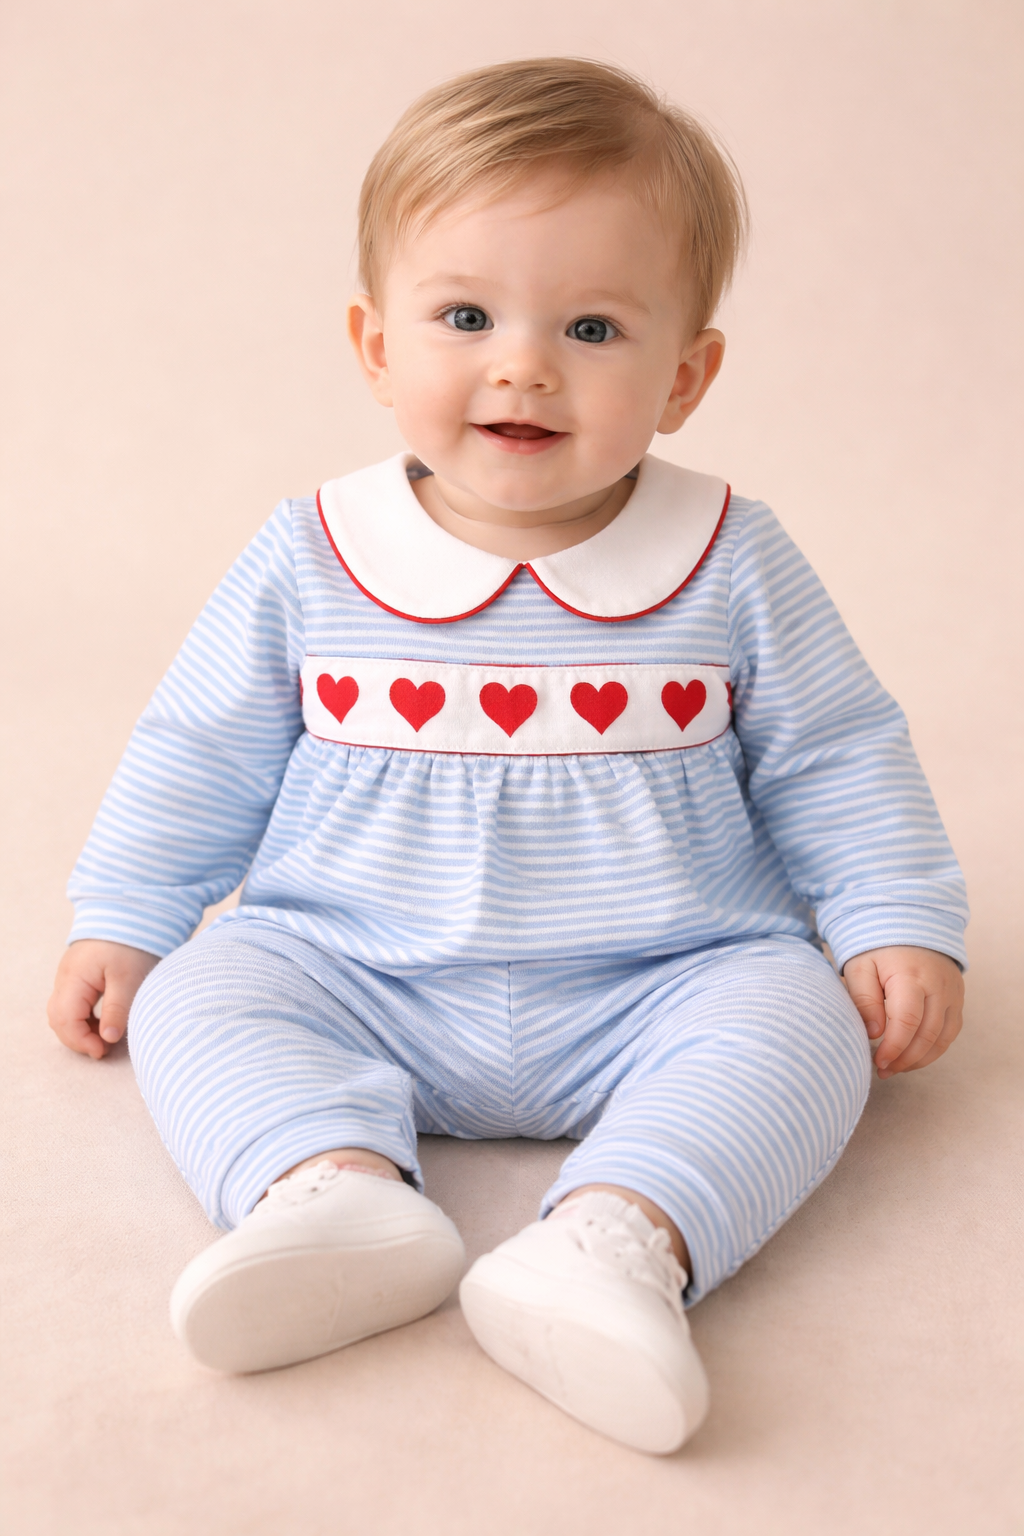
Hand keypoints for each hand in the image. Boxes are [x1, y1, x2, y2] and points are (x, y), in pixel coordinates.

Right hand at [47, 940, 159, 1059]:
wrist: (131, 912)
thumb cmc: (131, 943)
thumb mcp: (128, 979)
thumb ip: (117, 1009)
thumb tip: (108, 1039)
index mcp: (73, 979)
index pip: (65, 1020)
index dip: (82, 1041)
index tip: (103, 1051)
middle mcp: (65, 978)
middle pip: (59, 1019)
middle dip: (77, 1039)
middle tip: (103, 1049)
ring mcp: (70, 976)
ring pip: (63, 1012)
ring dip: (79, 1029)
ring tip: (104, 1038)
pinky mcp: (79, 975)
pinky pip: (72, 1003)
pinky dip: (82, 1018)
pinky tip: (102, 1022)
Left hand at [843, 945, 963, 1078]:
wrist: (909, 924)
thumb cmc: (878, 948)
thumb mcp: (860, 967)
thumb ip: (864, 998)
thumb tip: (874, 1033)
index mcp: (911, 976)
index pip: (907, 1021)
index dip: (894, 1048)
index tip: (878, 1062)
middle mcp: (939, 986)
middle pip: (928, 1035)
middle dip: (905, 1059)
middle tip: (883, 1070)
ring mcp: (953, 993)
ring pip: (943, 1038)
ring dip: (919, 1059)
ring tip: (894, 1068)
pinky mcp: (957, 999)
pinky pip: (950, 1032)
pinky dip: (933, 1049)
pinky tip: (912, 1056)